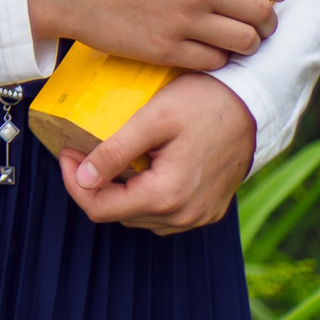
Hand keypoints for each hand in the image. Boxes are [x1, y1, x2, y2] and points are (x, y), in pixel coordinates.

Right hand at [24, 0, 283, 68]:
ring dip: (249, 43)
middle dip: (268, 21)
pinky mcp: (166, 50)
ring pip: (244, 41)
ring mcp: (183, 22)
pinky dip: (219, 59)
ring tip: (240, 42)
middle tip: (263, 26)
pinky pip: (214, 62)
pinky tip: (209, 51)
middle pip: (260, 12)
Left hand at [57, 72, 256, 233]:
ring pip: (139, 216)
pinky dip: (144, 195)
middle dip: (93, 185)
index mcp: (167, 196)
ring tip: (110, 156)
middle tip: (83, 150)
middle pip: (118, 214)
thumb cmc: (204, 102)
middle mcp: (184, 216)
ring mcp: (199, 216)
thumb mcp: (152, 119)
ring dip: (118, 191)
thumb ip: (115, 152)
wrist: (253, 102)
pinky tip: (141, 167)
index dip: (73, 183)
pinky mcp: (208, 210)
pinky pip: (163, 214)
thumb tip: (82, 179)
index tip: (66, 151)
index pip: (99, 209)